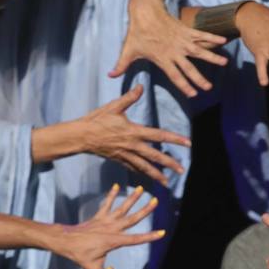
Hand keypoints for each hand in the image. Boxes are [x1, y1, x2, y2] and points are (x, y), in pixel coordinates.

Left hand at [51, 184, 164, 268]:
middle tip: (156, 201)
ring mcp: (105, 221)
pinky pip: (106, 204)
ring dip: (132, 198)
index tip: (162, 232)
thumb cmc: (79, 255)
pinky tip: (117, 185)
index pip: (135, 239)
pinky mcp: (98, 217)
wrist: (64, 241)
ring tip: (141, 188)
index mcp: (113, 240)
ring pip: (122, 208)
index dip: (149, 236)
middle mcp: (111, 228)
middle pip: (132, 218)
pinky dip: (111, 195)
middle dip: (145, 210)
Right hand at [71, 84, 190, 185]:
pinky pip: (133, 168)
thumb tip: (140, 86)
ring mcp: (125, 155)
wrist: (81, 136)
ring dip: (157, 174)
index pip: (159, 135)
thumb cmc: (97, 120)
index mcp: (134, 132)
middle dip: (169, 164)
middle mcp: (132, 146)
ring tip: (167, 182)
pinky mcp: (119, 160)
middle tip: (181, 170)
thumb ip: (129, 97)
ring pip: (144, 167)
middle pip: (155, 156)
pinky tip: (148, 177)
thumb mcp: (113, 106)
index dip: (174, 139)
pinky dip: (141, 173)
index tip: (187, 143)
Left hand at [111, 0, 226, 97]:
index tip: (192, 95)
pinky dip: (212, 38)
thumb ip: (121, 65)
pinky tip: (223, 41)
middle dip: (199, 79)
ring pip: (199, 51)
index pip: (175, 76)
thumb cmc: (137, 32)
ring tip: (224, 63)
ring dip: (212, 58)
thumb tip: (110, 76)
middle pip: (189, 68)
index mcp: (162, 59)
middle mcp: (174, 51)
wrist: (145, 12)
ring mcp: (182, 41)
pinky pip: (201, 35)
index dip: (184, 86)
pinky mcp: (186, 30)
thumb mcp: (128, 50)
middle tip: (208, 88)